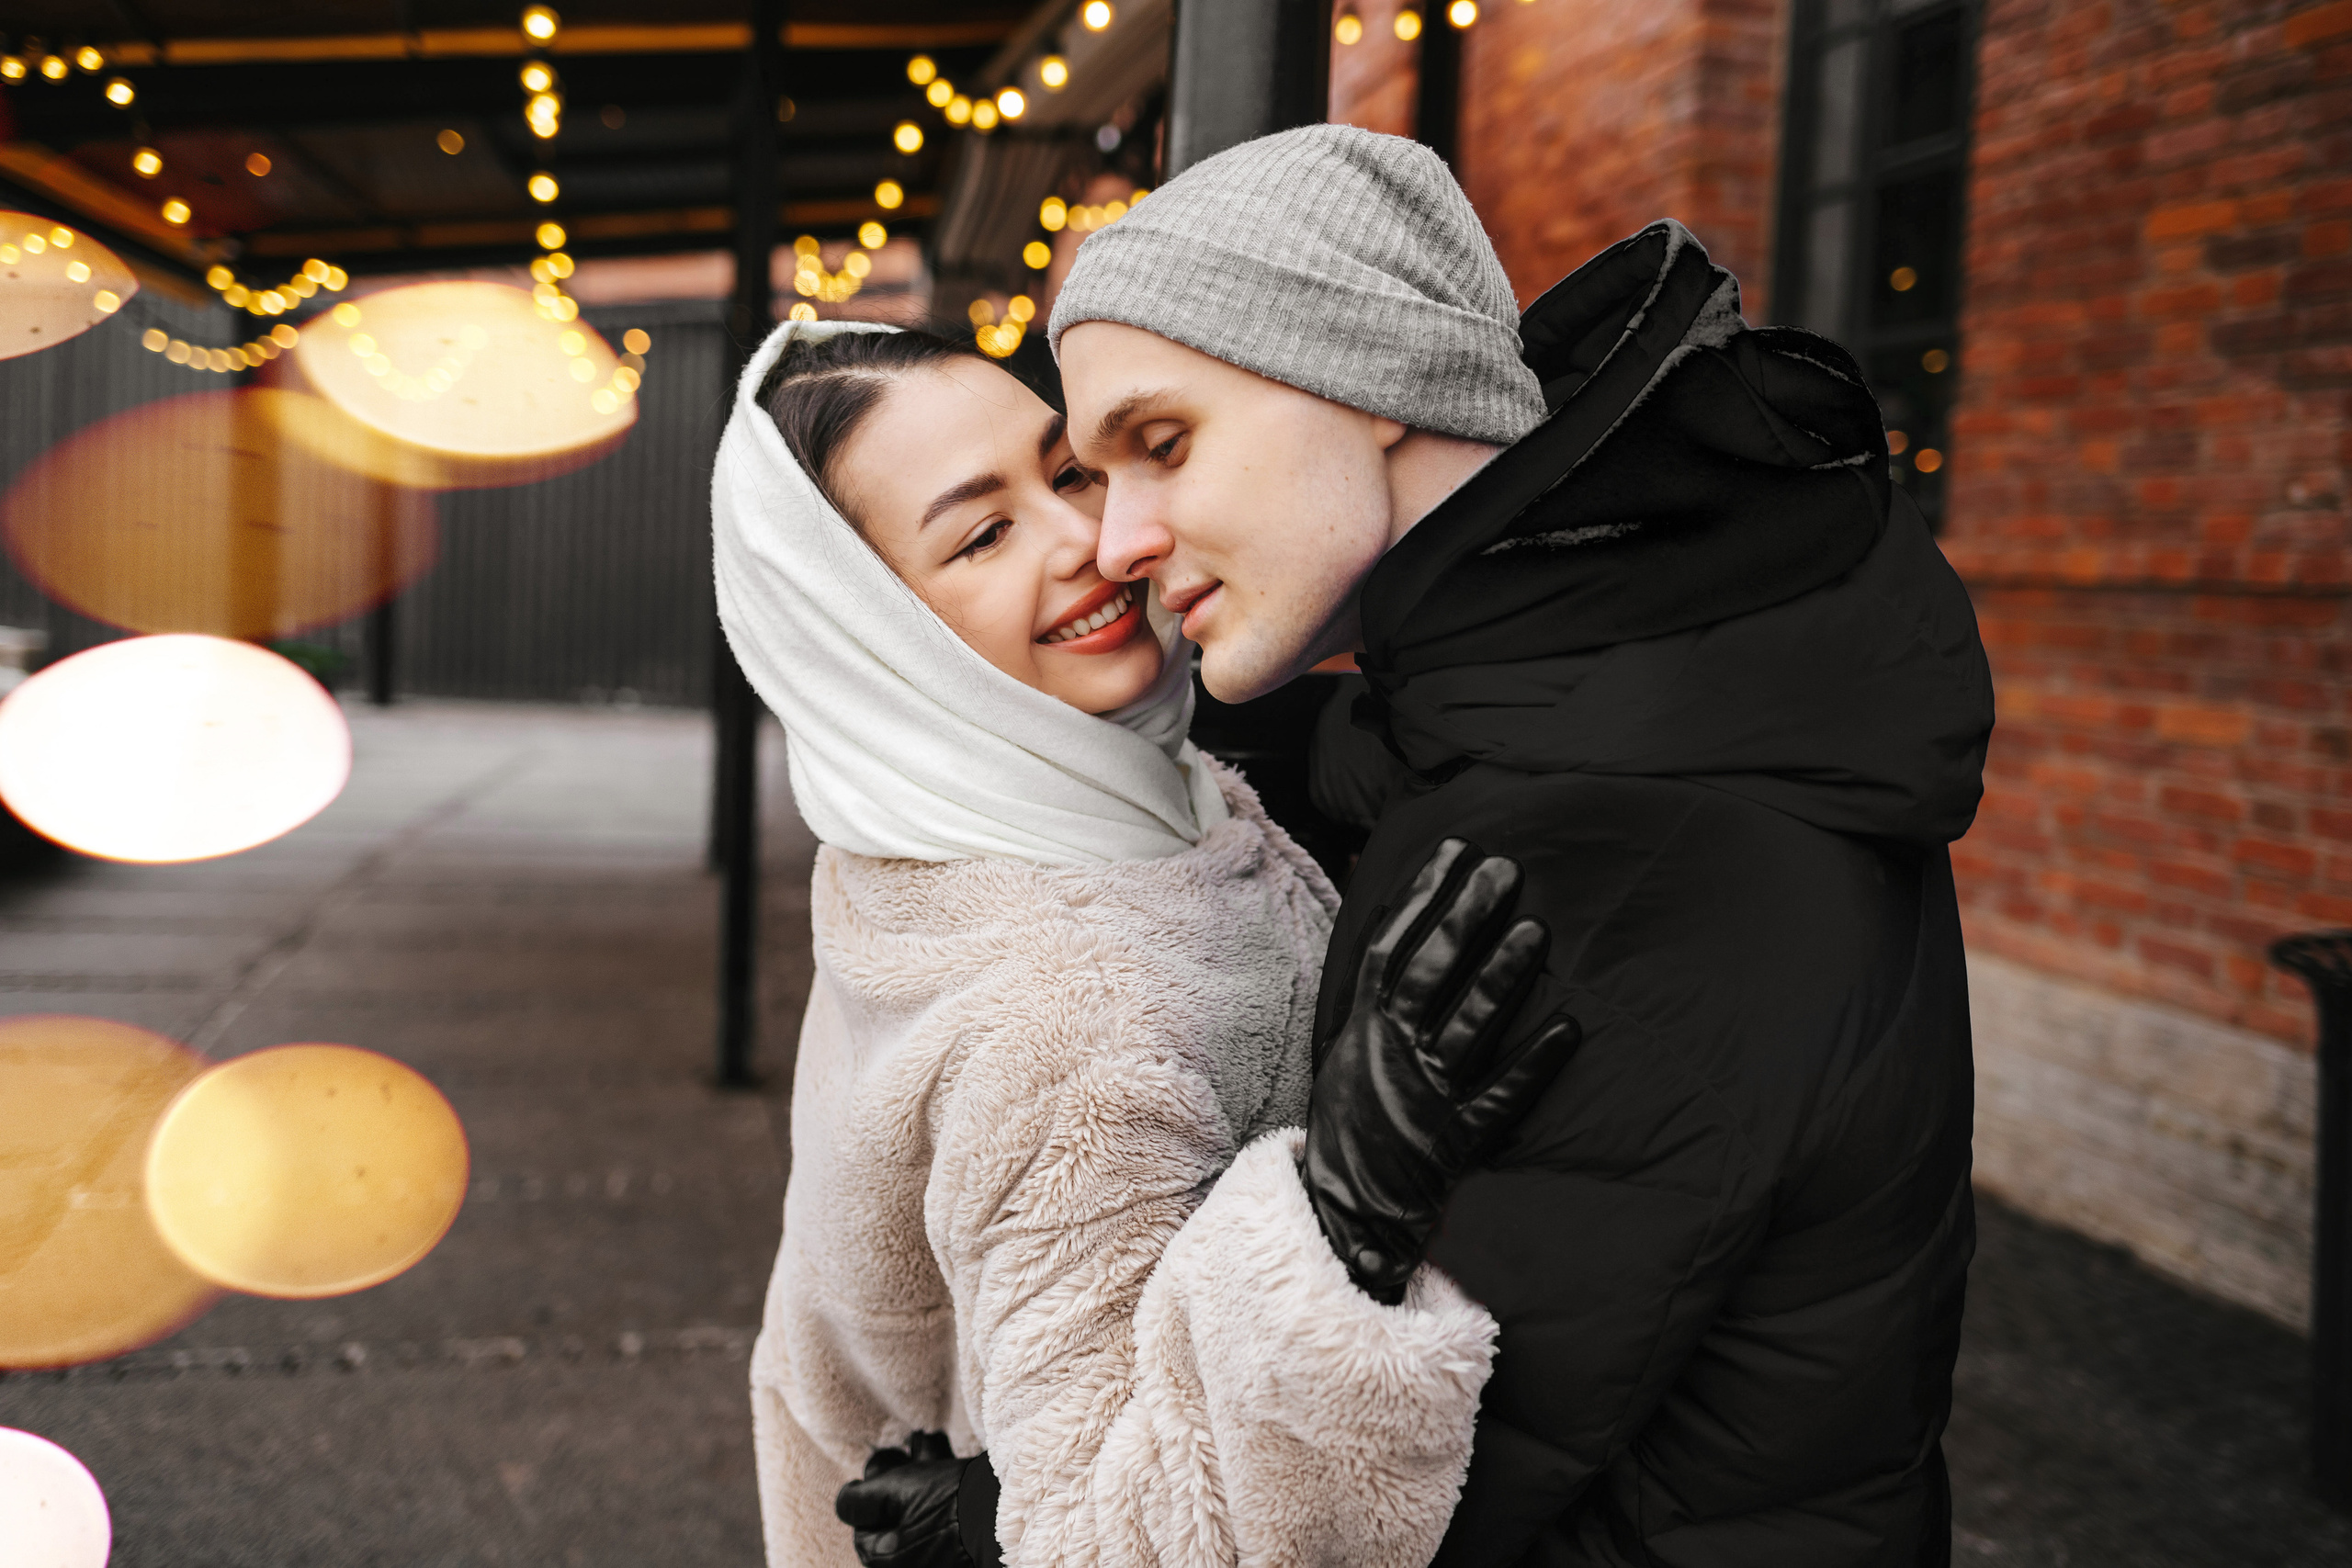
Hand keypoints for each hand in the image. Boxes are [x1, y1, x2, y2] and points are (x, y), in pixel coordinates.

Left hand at [835, 1432, 970, 1567]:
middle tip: (908, 1449)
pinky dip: (943, 1482)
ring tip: (933, 1441)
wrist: (1007, 1510)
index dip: (871, 1487)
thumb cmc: (946, 1503)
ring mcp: (941, 1553)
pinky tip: (948, 1454)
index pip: (863, 1524)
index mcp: (889, 1560)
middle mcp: (912, 1561)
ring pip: (921, 1505)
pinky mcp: (965, 1539)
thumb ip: (858, 1500)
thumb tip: (843, 1500)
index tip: (888, 1461)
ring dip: (923, 1469)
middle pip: (894, 1513)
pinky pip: (944, 1509)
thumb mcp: (892, 1493)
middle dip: (900, 1474)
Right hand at [1303, 838, 1583, 1303]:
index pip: (1389, 949)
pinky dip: (1533, 1065)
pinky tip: (1569, 1029)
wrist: (1338, 1218)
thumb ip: (1375, 1001)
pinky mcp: (1455, 1145)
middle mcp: (1388, 1056)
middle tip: (1505, 871)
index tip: (1456, 852)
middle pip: (1429, 975)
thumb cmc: (1352, 1125)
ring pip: (1466, 1029)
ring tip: (1538, 931)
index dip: (1421, 897)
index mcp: (1359, 1031)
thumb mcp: (1344, 1055)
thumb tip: (1404, 934)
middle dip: (1466, 919)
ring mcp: (1423, 1099)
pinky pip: (1499, 1101)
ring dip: (1502, 979)